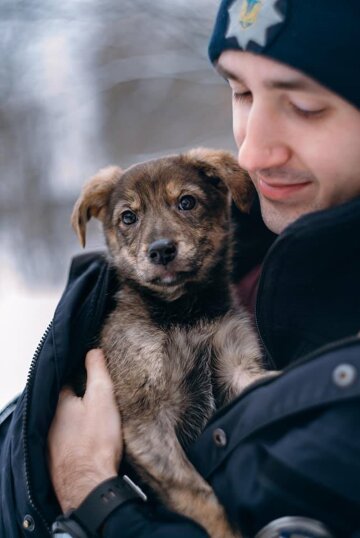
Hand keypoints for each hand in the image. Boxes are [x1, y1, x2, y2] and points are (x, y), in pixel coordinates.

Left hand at [48, 349, 122, 511]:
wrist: (89, 485)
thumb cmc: (96, 441)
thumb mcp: (102, 397)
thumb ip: (97, 371)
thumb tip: (92, 350)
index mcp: (58, 403)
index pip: (66, 381)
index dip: (81, 377)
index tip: (94, 377)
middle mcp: (49, 422)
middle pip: (64, 404)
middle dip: (78, 401)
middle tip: (97, 401)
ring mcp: (51, 444)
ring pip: (64, 424)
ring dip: (76, 421)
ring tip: (95, 420)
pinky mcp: (58, 462)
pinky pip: (67, 443)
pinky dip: (76, 439)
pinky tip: (89, 442)